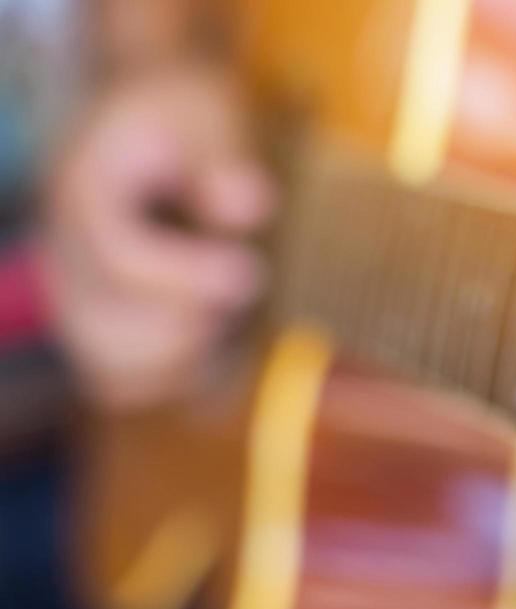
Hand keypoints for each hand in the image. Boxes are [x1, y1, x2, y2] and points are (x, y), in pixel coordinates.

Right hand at [45, 63, 273, 407]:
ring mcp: (72, 294)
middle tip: (240, 278)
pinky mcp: (95, 325)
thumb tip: (245, 206)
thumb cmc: (184, 116)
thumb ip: (224, 160)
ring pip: (112, 368)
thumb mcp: (208, 113)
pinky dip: (172, 377)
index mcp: (81, 190)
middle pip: (107, 327)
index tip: (248, 271)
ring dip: (184, 355)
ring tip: (223, 310)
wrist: (147, 118)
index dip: (187, 277)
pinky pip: (120, 383)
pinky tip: (212, 339)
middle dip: (189, 318)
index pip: (118, 260)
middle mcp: (62, 251)